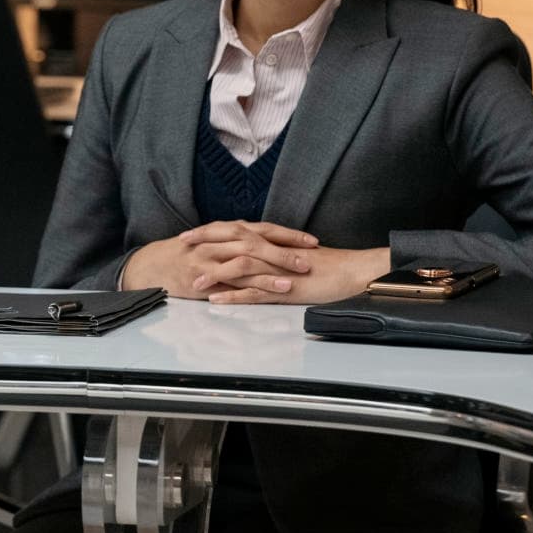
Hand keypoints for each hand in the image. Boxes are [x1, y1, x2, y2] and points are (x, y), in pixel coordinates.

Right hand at [121, 220, 317, 296]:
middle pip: (260, 241)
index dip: (289, 235)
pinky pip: (233, 281)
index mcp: (228, 230)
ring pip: (248, 260)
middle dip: (287, 250)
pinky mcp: (205, 275)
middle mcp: (222, 240)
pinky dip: (253, 286)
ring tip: (296, 277)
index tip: (312, 241)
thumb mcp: (215, 241)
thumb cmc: (187, 254)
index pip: (264, 229)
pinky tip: (268, 291)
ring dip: (274, 269)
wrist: (154, 264)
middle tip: (310, 258)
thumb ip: (239, 242)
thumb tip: (269, 245)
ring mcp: (212, 257)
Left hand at [204, 245, 391, 304]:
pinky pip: (255, 292)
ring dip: (215, 273)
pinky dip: (234, 296)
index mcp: (271, 241)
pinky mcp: (285, 288)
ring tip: (193, 281)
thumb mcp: (291, 256)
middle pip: (231, 242)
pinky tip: (217, 300)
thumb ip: (270, 255)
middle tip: (180, 247)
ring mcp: (277, 269)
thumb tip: (250, 255)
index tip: (188, 234)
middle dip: (203, 244)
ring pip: (240, 267)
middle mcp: (271, 250)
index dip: (210, 232)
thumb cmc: (325, 266)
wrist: (352, 272)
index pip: (235, 231)